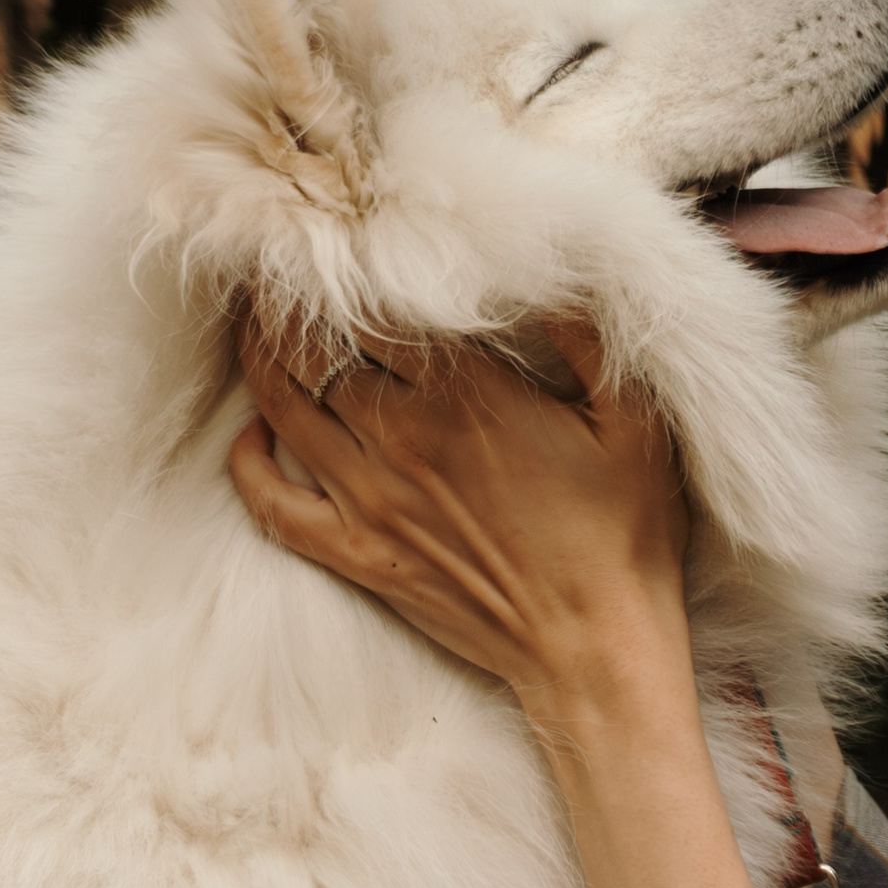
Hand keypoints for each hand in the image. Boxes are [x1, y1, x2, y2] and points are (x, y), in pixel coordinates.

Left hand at [228, 310, 692, 713]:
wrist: (597, 649)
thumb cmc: (626, 534)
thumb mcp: (638, 423)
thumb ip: (590, 340)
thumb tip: (550, 275)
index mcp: (470, 396)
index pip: (375, 305)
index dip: (343, 264)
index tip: (333, 238)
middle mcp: (404, 437)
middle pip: (312, 348)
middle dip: (286, 302)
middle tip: (276, 271)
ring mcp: (371, 500)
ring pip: (282, 408)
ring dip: (260, 360)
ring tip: (256, 327)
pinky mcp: (359, 555)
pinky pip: (273, 504)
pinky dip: (249, 464)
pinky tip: (254, 437)